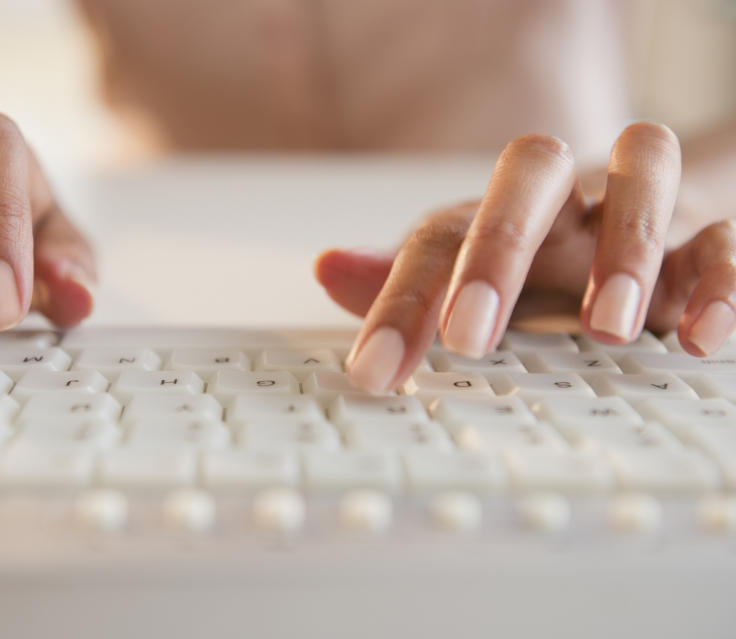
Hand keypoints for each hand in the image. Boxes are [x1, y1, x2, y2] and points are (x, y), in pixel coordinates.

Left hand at [315, 122, 735, 391]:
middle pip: (530, 169)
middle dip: (498, 248)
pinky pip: (727, 238)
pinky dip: (721, 281)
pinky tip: (699, 339)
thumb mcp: (476, 279)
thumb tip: (327, 268)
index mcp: (499, 211)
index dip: (401, 299)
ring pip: (642, 174)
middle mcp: (567, 196)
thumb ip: (407, 283)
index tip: (374, 373)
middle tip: (470, 337)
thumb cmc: (548, 260)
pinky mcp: (712, 235)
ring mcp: (643, 207)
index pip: (440, 234)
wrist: (653, 224)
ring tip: (607, 326)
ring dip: (623, 247)